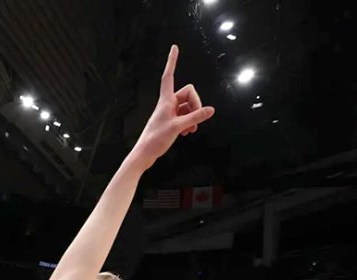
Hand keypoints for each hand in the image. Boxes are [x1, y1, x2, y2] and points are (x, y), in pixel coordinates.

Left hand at [128, 45, 214, 169]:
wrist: (144, 154)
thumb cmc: (156, 139)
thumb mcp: (178, 127)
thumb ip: (195, 117)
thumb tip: (211, 110)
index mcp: (165, 100)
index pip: (169, 75)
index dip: (172, 61)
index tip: (174, 47)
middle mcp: (167, 103)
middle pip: (188, 94)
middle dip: (196, 105)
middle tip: (195, 121)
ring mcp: (169, 112)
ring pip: (188, 106)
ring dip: (193, 116)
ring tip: (190, 130)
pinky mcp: (171, 121)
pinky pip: (185, 116)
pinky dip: (189, 122)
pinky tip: (187, 133)